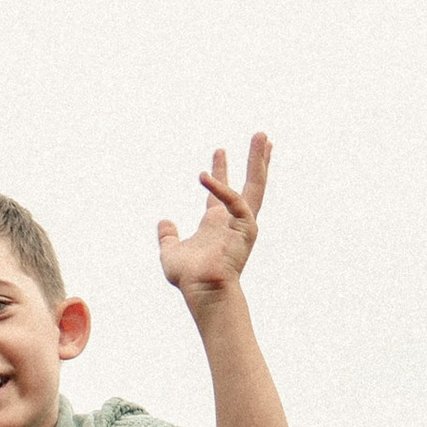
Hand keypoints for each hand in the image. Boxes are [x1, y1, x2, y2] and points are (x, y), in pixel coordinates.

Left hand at [158, 134, 271, 309]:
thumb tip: (164, 222)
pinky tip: (205, 175)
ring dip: (259, 160)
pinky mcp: (247, 227)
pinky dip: (221, 188)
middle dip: (255, 159)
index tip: (220, 151)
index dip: (220, 170)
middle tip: (260, 136)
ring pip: (256, 185)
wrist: (203, 290)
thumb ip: (168, 236)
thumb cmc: (189, 277)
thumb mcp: (171, 251)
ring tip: (262, 137)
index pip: (222, 191)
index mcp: (217, 223)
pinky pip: (235, 201)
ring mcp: (243, 222)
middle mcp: (233, 219)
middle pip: (250, 183)